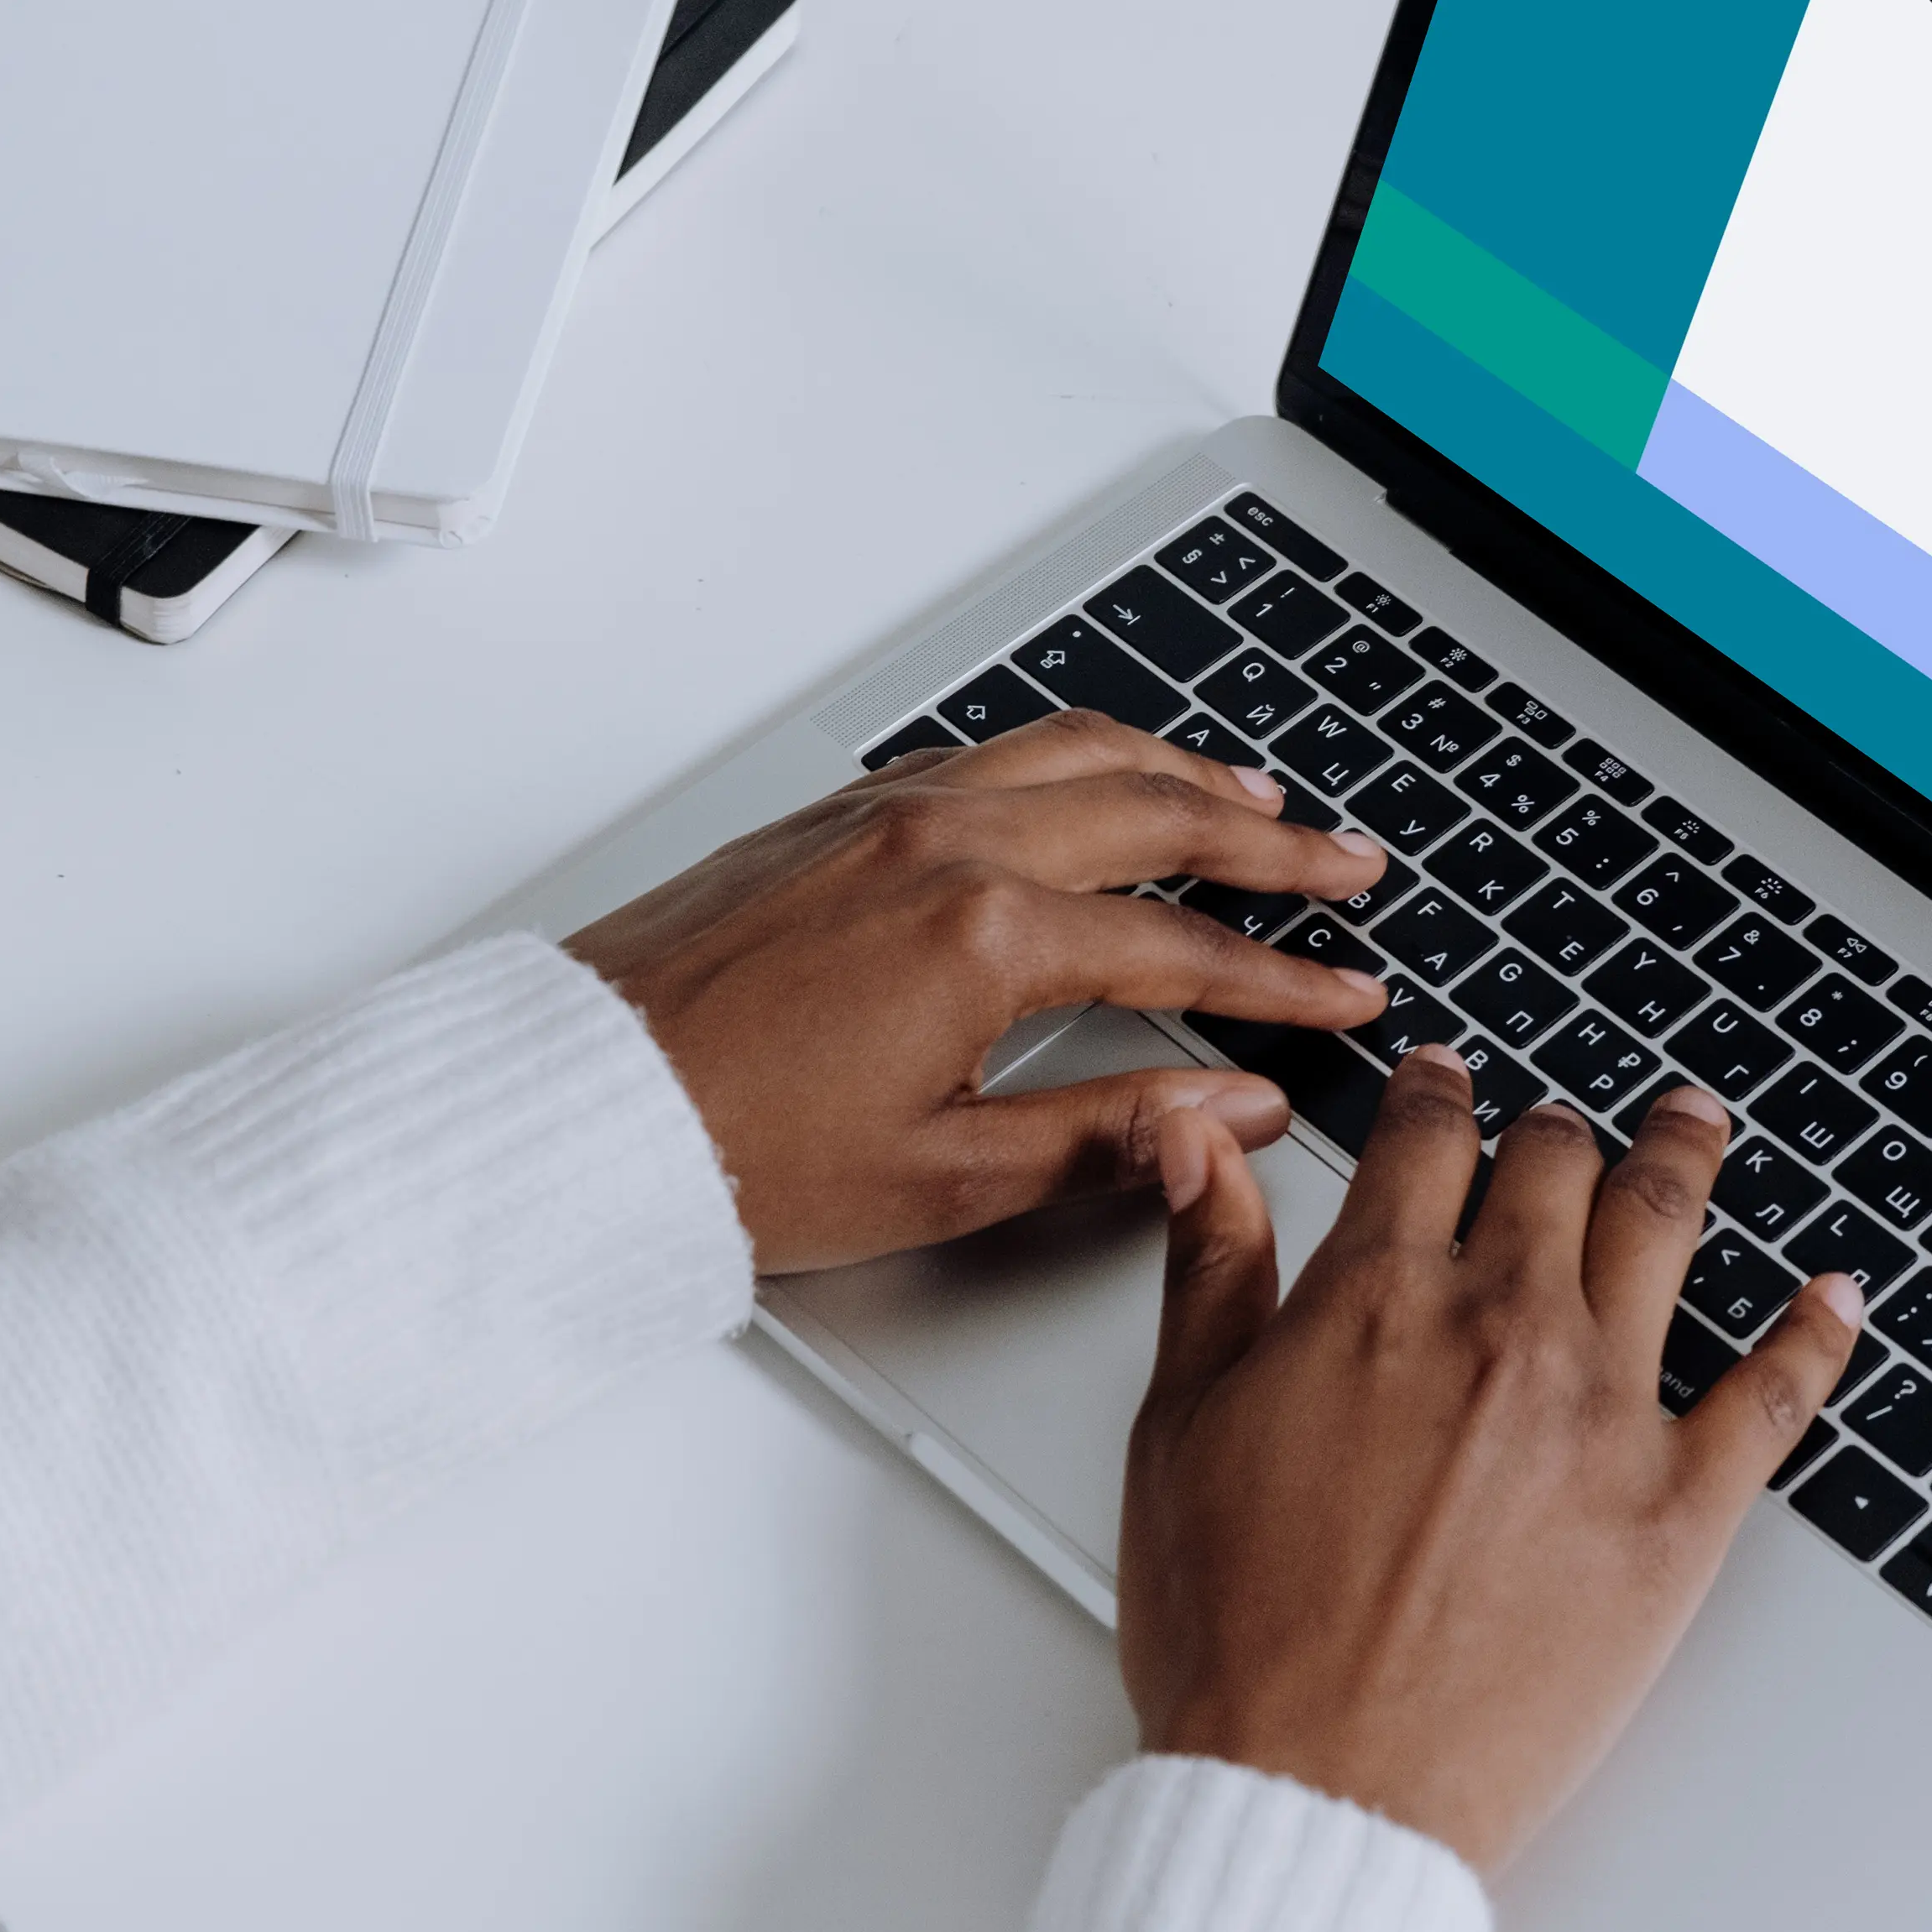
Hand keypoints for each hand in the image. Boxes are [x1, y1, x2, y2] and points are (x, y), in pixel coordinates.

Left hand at [569, 711, 1391, 1274]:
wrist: (582, 1101)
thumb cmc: (732, 1149)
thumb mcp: (945, 1179)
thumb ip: (1110, 1134)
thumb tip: (1231, 1111)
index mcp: (985, 938)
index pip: (1182, 946)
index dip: (1284, 980)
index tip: (1349, 996)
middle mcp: (946, 846)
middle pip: (1154, 815)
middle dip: (1269, 841)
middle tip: (1349, 866)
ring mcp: (888, 814)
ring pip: (1076, 754)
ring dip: (1181, 772)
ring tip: (1256, 797)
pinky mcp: (839, 812)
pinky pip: (993, 752)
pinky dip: (1078, 754)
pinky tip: (1102, 777)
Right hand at [1115, 1056, 1864, 1872]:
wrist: (1321, 1790)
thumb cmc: (1240, 1635)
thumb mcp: (1178, 1426)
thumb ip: (1210, 1267)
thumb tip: (1197, 1141)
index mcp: (1377, 1298)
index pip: (1429, 1140)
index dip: (1439, 1094)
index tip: (1447, 1082)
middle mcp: (1503, 1328)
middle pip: (1555, 1170)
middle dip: (1556, 1133)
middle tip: (1565, 1127)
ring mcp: (1604, 1412)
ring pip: (1665, 1234)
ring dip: (1685, 1160)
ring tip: (1699, 1124)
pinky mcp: (1682, 1510)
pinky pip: (1775, 1392)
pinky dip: (1817, 1330)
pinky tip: (1836, 1294)